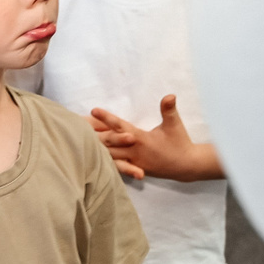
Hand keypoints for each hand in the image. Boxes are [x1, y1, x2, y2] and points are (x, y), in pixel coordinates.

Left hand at [89, 100, 219, 181]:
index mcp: (141, 139)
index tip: (93, 110)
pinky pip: (115, 165)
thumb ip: (168, 110)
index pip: (120, 127)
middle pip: (108, 143)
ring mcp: (132, 162)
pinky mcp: (133, 168)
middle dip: (93, 136)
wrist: (186, 166)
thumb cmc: (180, 143)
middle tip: (78, 126)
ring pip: (109, 156)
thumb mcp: (175, 125)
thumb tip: (169, 95)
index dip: (106, 118)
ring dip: (96, 148)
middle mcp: (133, 151)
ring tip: (80, 141)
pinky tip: (93, 158)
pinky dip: (104, 160)